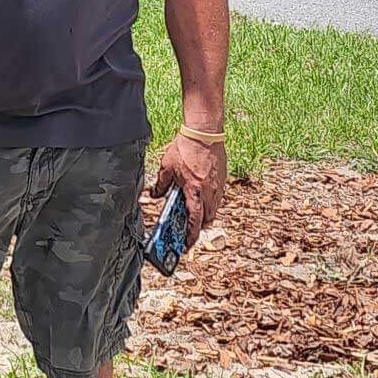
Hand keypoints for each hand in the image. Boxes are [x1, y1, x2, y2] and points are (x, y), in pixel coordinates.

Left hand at [153, 131, 226, 249]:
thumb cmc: (185, 148)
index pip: (194, 221)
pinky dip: (210, 201)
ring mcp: (218, 185)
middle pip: (207, 218)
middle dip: (199, 227)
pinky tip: (201, 195)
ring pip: (214, 208)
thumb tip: (154, 195)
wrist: (204, 133)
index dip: (191, 236)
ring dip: (205, 214)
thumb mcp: (167, 167)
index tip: (187, 244)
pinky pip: (217, 196)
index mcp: (195, 192)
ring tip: (195, 213)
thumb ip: (161, 185)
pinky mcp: (222, 178)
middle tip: (190, 229)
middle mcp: (209, 192)